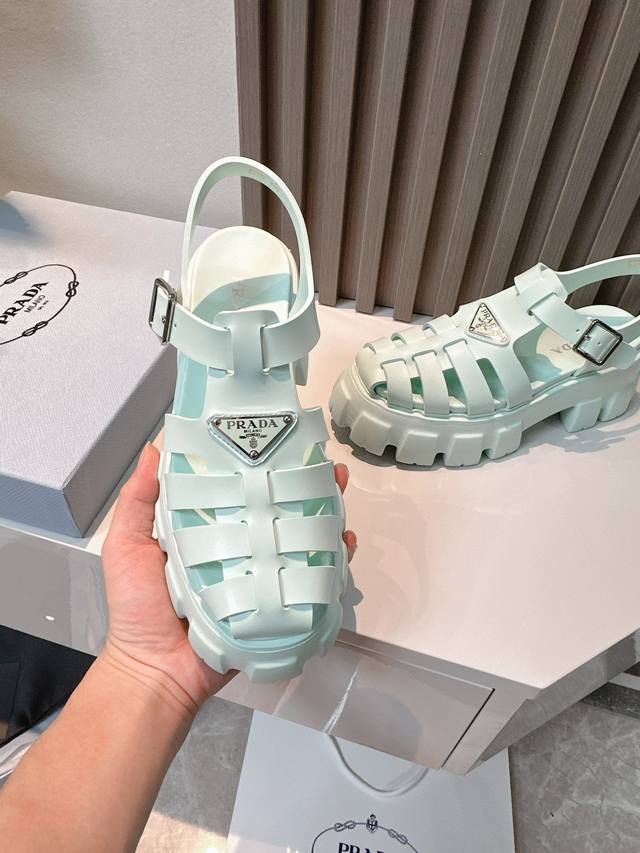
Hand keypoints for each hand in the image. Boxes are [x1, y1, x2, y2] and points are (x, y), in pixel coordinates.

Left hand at [101, 443, 356, 711]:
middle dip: (308, 483)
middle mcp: (240, 545)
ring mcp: (262, 573)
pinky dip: (333, 561)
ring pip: (303, 537)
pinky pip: (312, 579)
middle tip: (326, 466)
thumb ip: (138, 501)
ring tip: (340, 495)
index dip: (263, 462)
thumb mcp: (127, 546)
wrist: (157, 672)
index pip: (241, 485)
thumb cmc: (137, 608)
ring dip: (327, 514)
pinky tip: (344, 544)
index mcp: (208, 527)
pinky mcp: (277, 602)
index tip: (282, 438)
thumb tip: (154, 449)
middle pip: (280, 506)